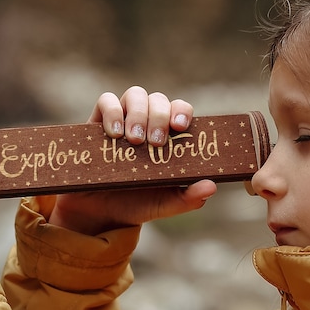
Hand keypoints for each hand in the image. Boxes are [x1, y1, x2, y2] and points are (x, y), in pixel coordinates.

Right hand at [48, 87, 217, 233]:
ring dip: (137, 113)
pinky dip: (112, 112)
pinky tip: (114, 133)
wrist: (99, 214)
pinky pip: (105, 101)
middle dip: (159, 116)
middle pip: (158, 99)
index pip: (179, 110)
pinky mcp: (97, 123)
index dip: (181, 111)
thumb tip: (212, 187)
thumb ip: (189, 197)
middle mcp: (146, 122)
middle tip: (155, 142)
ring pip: (135, 95)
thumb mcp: (165, 204)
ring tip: (134, 140)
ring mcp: (122, 119)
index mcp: (167, 136)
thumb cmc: (137, 204)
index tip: (179, 127)